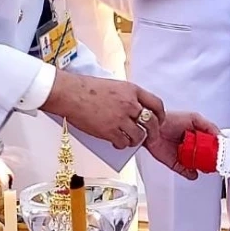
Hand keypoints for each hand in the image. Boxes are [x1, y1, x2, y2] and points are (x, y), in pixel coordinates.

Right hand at [40, 70, 165, 150]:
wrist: (70, 93)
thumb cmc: (86, 88)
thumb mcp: (114, 85)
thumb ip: (127, 96)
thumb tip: (134, 109)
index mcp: (132, 90)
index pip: (156, 104)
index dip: (160, 115)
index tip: (159, 121)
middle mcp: (130, 104)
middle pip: (152, 122)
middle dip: (153, 132)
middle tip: (150, 137)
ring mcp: (120, 118)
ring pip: (138, 135)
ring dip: (135, 140)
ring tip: (129, 140)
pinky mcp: (109, 130)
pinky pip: (123, 143)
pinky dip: (121, 145)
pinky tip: (117, 143)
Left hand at [144, 111, 219, 179]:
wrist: (152, 128)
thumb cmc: (170, 119)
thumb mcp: (194, 118)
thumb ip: (209, 126)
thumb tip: (221, 136)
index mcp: (197, 134)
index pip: (211, 144)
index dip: (218, 148)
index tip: (224, 153)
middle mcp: (191, 146)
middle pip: (205, 156)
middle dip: (211, 160)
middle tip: (216, 162)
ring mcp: (184, 155)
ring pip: (196, 165)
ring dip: (202, 167)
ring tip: (207, 168)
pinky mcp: (175, 163)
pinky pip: (185, 171)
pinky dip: (190, 174)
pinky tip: (194, 174)